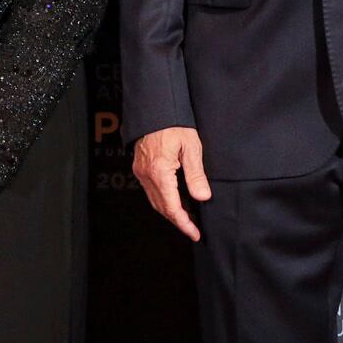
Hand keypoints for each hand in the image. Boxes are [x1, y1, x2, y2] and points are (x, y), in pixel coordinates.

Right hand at [133, 126, 211, 241]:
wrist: (154, 109)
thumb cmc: (174, 124)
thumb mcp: (191, 147)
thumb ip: (196, 174)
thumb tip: (203, 197)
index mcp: (159, 171)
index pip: (171, 206)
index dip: (184, 223)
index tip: (195, 233)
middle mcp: (146, 174)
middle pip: (161, 207)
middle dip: (178, 221)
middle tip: (193, 230)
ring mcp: (141, 171)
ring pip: (154, 201)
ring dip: (170, 212)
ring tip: (187, 218)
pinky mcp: (140, 168)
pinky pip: (150, 191)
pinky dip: (163, 201)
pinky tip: (175, 201)